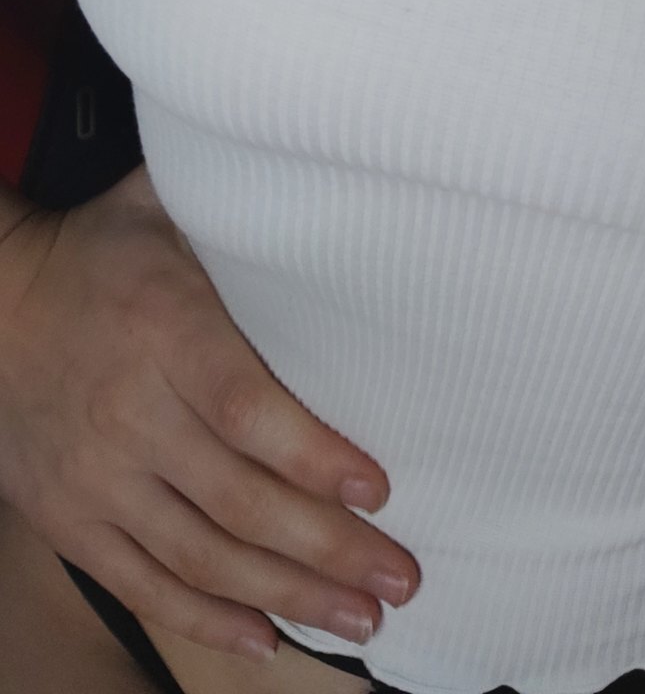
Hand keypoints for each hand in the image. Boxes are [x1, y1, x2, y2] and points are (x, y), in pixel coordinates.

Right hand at [0, 165, 419, 660]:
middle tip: (400, 580)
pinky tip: (269, 638)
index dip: (312, 456)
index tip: (378, 490)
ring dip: (286, 595)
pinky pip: (142, 585)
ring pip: (198, 557)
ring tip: (360, 617)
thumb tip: (339, 181)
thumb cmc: (107, 250)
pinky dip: (207, 620)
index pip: (244, 408)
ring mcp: (96, 478)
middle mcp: (128, 414)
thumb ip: (244, 207)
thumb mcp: (166, 204)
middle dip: (326, 549)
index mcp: (164, 330)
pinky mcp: (69, 520)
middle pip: (236, 501)